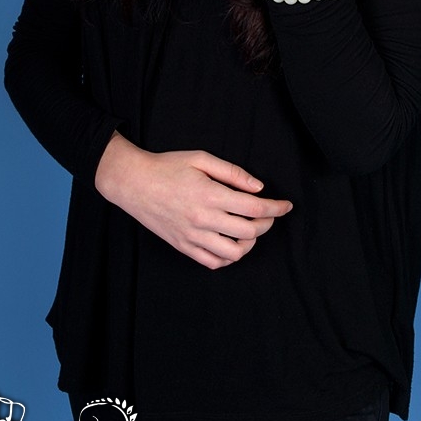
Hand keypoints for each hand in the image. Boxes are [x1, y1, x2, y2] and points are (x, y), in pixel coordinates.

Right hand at [95, 133, 292, 268]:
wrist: (133, 183)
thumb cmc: (167, 166)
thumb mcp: (201, 158)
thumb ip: (232, 172)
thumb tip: (258, 187)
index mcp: (210, 195)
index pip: (254, 208)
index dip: (276, 208)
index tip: (286, 206)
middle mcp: (203, 219)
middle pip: (249, 232)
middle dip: (267, 223)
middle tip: (268, 214)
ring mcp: (192, 236)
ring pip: (234, 253)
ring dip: (250, 243)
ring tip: (251, 230)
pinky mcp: (183, 246)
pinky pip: (212, 262)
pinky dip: (229, 257)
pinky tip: (232, 244)